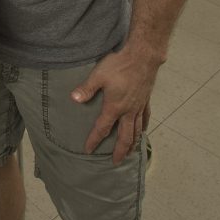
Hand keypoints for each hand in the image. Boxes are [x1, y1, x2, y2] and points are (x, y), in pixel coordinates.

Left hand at [71, 47, 157, 164]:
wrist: (142, 57)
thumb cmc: (119, 65)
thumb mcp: (98, 76)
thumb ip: (86, 89)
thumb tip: (73, 99)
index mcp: (115, 107)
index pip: (103, 128)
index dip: (95, 140)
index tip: (88, 150)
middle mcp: (128, 111)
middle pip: (125, 136)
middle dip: (119, 151)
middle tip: (115, 162)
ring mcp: (139, 106)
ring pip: (137, 130)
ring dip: (133, 143)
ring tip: (130, 153)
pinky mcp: (146, 100)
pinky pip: (145, 118)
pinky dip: (143, 127)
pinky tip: (143, 131)